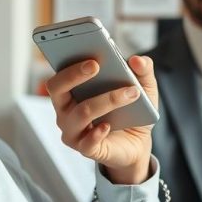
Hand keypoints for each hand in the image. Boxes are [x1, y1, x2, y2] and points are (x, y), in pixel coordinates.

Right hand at [46, 55, 159, 184]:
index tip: (87, 52)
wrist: (138, 143)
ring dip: (107, 100)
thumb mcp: (144, 88)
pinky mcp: (86, 148)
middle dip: (74, 75)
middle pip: (57, 89)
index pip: (59, 74)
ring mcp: (74, 130)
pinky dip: (97, 132)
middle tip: (96, 65)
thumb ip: (143, 70)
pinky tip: (108, 125)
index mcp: (73, 91)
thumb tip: (137, 60)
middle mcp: (67, 109)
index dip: (68, 63)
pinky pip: (86, 142)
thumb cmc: (132, 111)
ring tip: (130, 93)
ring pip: (81, 112)